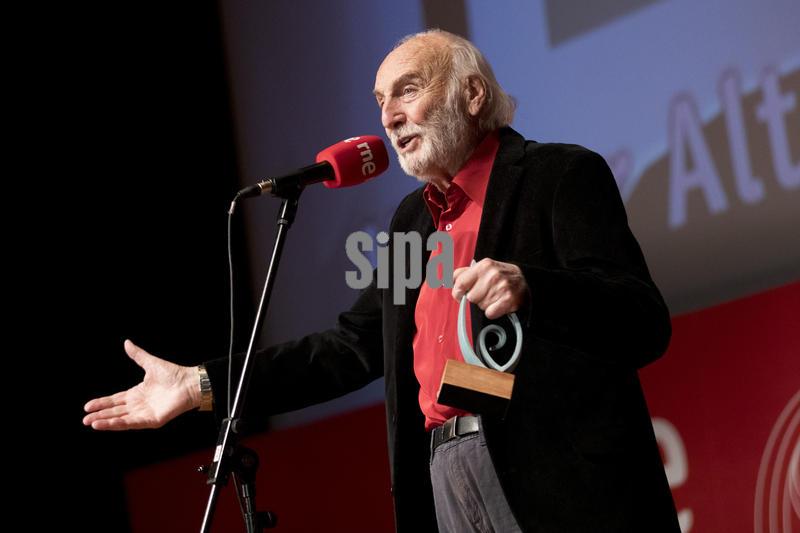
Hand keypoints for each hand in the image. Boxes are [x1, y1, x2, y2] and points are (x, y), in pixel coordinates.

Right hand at [83, 340, 200, 429]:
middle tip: (84, 419)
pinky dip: (119, 424)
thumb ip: (137, 355)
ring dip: (106, 422)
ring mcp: (145, 413)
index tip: (87, 406)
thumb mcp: (150, 363)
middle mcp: (139, 405)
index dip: (102, 403)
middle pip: (115, 411)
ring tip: (92, 423)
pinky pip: (133, 423)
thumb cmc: (174, 374)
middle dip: (100, 415)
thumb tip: (127, 342)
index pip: (115, 400)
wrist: (190, 382)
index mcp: (137, 393)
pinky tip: (107, 423)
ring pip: (121, 419)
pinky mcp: (152, 420)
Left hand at [451, 258, 528, 319]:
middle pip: (470, 298)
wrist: (527, 281)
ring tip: (495, 297)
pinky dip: (493, 312)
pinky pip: (490, 313)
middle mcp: (492, 275)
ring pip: (480, 306)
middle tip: (486, 294)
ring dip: (486, 305)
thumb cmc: (501, 276)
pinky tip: (499, 305)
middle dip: (476, 299)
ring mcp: (501, 287)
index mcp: (483, 266)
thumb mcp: (484, 268)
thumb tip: (446, 279)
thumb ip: (465, 273)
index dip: (458, 292)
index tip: (461, 295)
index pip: (459, 283)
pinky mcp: (508, 300)